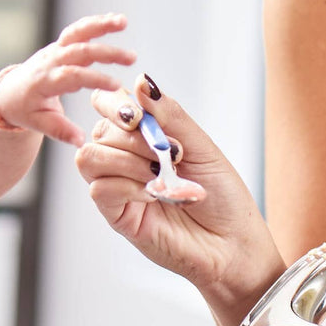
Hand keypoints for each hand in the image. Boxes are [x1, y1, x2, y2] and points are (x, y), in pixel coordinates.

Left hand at [0, 13, 136, 145]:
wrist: (8, 92)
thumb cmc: (24, 109)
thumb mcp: (38, 123)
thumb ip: (60, 131)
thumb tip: (81, 142)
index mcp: (43, 81)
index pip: (71, 76)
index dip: (93, 78)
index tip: (116, 85)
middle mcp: (49, 61)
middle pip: (79, 51)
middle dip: (106, 52)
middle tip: (131, 58)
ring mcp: (55, 49)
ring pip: (77, 32)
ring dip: (100, 25)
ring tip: (123, 22)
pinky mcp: (61, 44)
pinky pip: (79, 29)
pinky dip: (97, 22)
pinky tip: (118, 20)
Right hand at [76, 75, 283, 305]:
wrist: (235, 244)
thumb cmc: (223, 196)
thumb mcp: (201, 147)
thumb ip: (170, 116)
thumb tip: (142, 82)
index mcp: (144, 139)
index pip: (109, 107)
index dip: (113, 102)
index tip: (136, 114)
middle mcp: (126, 161)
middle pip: (99, 130)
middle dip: (133, 135)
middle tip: (170, 152)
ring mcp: (119, 189)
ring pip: (90, 157)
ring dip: (127, 159)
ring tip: (162, 173)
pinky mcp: (118, 217)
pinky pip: (99, 189)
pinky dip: (128, 185)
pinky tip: (155, 193)